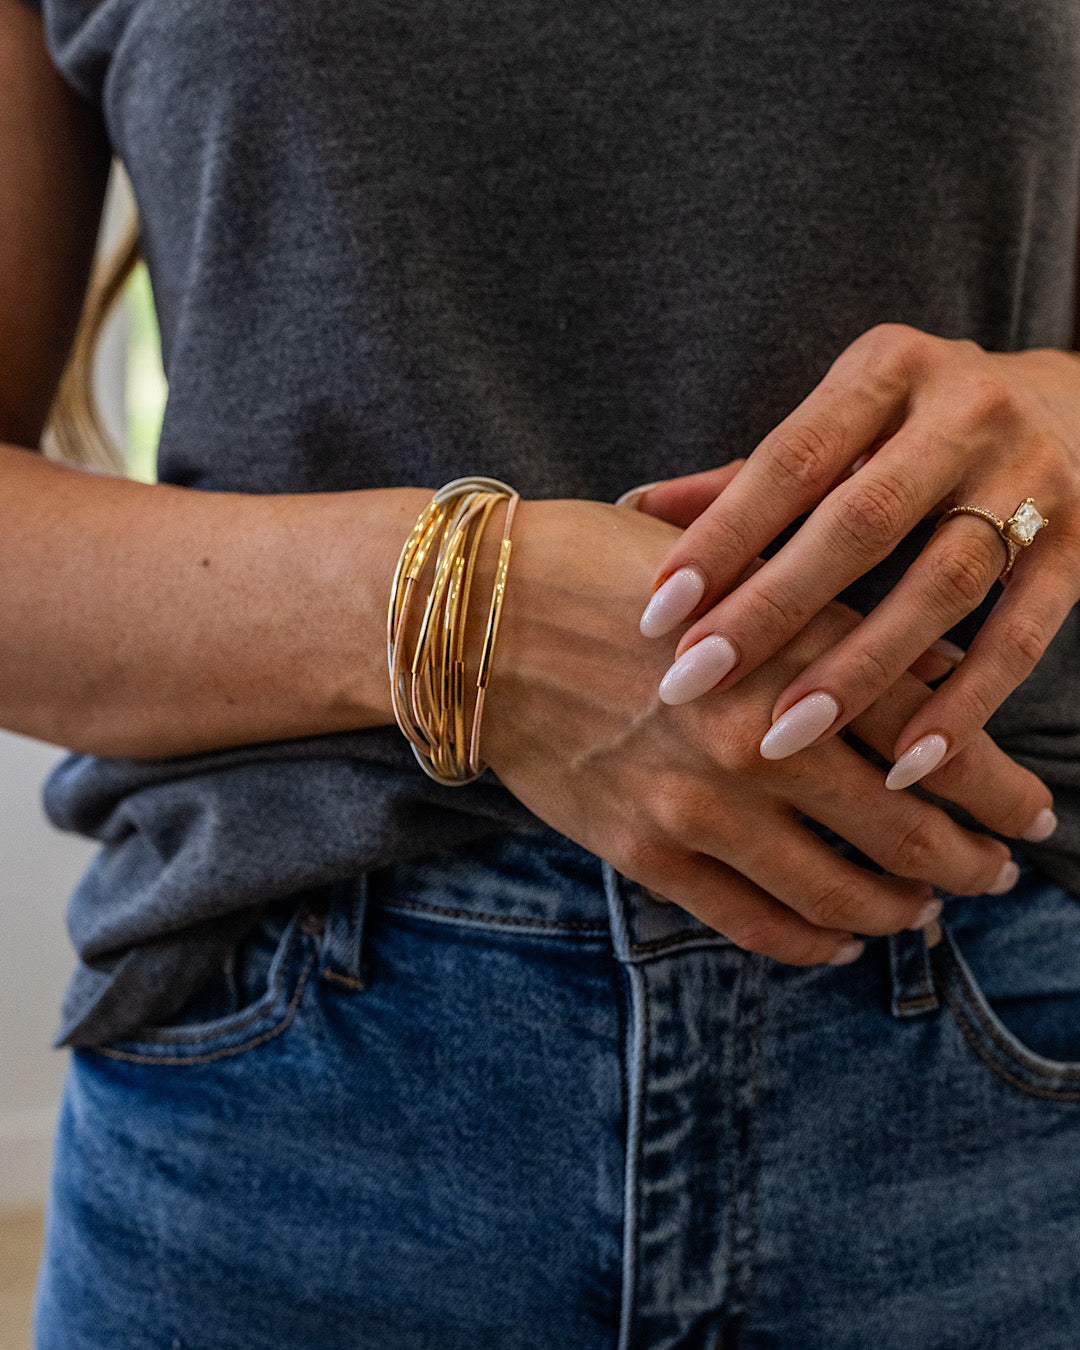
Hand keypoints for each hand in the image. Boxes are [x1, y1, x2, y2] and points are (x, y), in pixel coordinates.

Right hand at [478, 497, 1051, 967]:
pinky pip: (749, 923)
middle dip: (968, 862)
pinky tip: (838, 944)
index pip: (932, 734)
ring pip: (835, 892)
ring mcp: (698, 805)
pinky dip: (809, 944)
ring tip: (927, 913)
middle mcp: (757, 739)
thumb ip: (825, 619)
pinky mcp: (644, 849)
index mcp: (789, 651)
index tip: (1031, 813)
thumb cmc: (595, 568)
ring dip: (899, 912)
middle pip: (904, 829)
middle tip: (998, 873)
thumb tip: (924, 676)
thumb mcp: (726, 564)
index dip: (997, 787)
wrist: (472, 619)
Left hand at [635, 326, 1079, 808]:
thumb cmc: (917, 425)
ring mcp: (1033, 477)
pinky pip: (1021, 636)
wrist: (1079, 400)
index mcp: (885, 370)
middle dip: (771, 611)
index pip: (790, 460)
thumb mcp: (843, 420)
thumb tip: (635, 511)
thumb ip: (751, 476)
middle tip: (692, 685)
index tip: (657, 615)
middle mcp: (964, 412)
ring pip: (941, 585)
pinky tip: (906, 763)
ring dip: (859, 671)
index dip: (722, 537)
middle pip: (860, 523)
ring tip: (784, 738)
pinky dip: (964, 703)